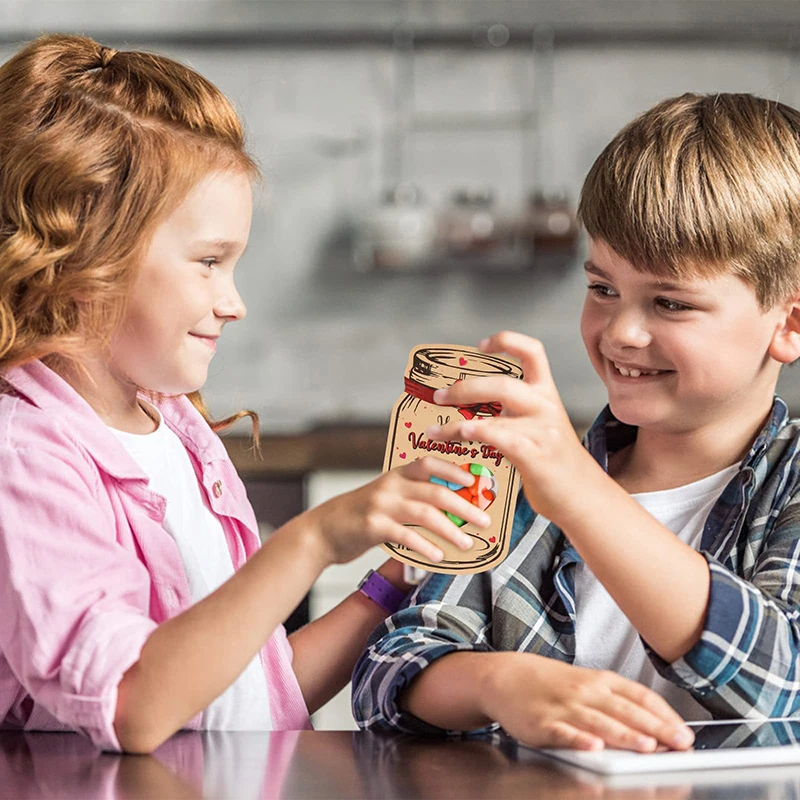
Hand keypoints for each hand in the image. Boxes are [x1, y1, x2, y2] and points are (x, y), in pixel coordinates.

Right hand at [303, 457, 491, 565]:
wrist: (322, 531)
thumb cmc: (359, 515)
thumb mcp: (385, 497)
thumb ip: (412, 498)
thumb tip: (451, 510)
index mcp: (396, 475)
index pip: (429, 463)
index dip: (455, 470)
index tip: (475, 481)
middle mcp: (390, 486)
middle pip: (436, 491)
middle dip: (464, 506)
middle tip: (483, 520)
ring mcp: (381, 505)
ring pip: (425, 514)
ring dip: (451, 529)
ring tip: (467, 543)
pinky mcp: (372, 526)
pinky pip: (406, 536)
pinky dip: (425, 546)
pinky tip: (439, 556)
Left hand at [426, 331, 600, 523]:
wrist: (583, 496)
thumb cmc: (553, 461)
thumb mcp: (538, 424)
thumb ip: (513, 410)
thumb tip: (473, 401)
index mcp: (546, 393)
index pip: (532, 351)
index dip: (507, 341)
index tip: (480, 345)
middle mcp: (546, 406)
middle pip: (502, 383)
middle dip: (465, 388)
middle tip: (439, 397)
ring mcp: (543, 431)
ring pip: (495, 415)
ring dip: (458, 422)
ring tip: (435, 430)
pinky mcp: (536, 456)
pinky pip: (501, 439)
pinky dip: (476, 433)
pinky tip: (458, 436)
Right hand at [483, 653, 694, 751]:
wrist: (505, 676)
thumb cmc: (551, 684)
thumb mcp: (587, 684)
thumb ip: (618, 703)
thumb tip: (656, 727)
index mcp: (599, 681)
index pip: (639, 695)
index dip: (664, 715)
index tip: (685, 733)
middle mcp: (584, 692)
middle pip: (624, 710)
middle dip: (655, 728)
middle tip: (679, 744)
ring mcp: (563, 707)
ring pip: (599, 721)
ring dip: (624, 734)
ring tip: (647, 746)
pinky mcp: (542, 724)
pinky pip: (563, 733)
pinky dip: (579, 739)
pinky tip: (593, 746)